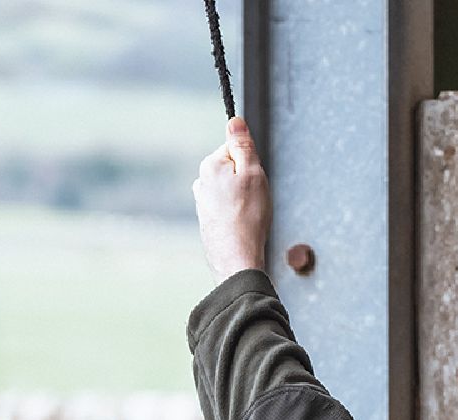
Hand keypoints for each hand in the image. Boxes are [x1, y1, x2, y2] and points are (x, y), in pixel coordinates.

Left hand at [193, 117, 272, 282]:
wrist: (236, 259)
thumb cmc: (248, 218)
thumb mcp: (253, 173)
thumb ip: (243, 145)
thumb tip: (234, 121)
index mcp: (210, 165)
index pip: (235, 149)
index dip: (251, 163)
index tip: (255, 179)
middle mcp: (201, 182)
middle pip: (231, 170)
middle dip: (246, 182)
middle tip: (255, 200)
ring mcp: (203, 203)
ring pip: (230, 192)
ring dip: (242, 201)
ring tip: (249, 217)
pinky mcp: (208, 222)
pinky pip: (227, 210)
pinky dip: (237, 216)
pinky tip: (242, 227)